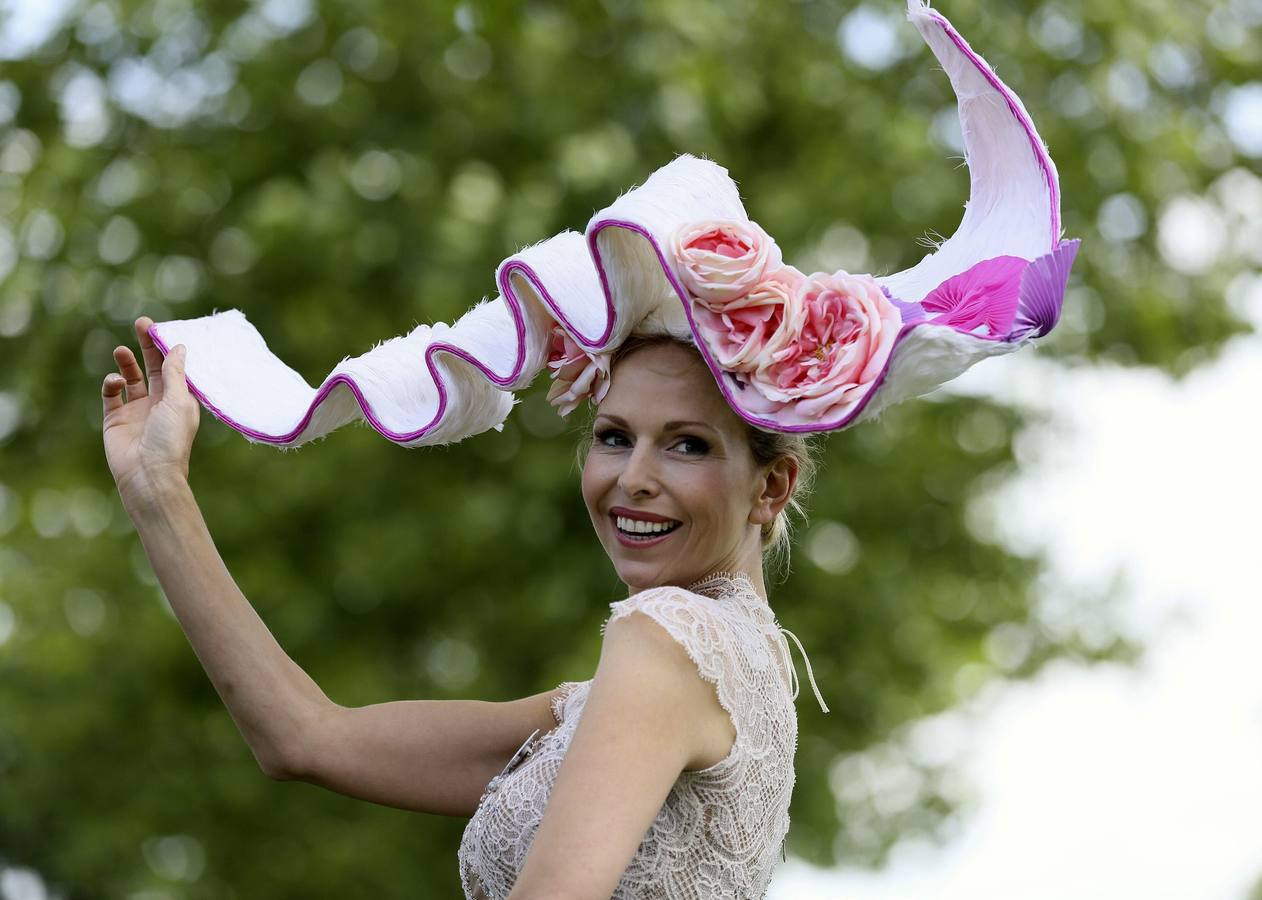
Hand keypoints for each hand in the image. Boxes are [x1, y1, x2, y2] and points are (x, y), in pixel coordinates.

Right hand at [102, 316, 200, 510]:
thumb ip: (175, 373)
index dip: (168, 348)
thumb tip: (179, 346)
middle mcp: (159, 403)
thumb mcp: (177, 401)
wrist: (147, 474)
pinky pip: (111, 394)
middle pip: (153, 367)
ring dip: (126, 362)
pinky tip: (116, 382)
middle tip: (141, 323)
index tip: (161, 327)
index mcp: (180, 400)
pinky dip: (112, 382)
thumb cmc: (169, 440)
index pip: (175, 367)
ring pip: (131, 378)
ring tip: (121, 350)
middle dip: (147, 346)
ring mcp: (137, 411)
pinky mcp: (116, 418)